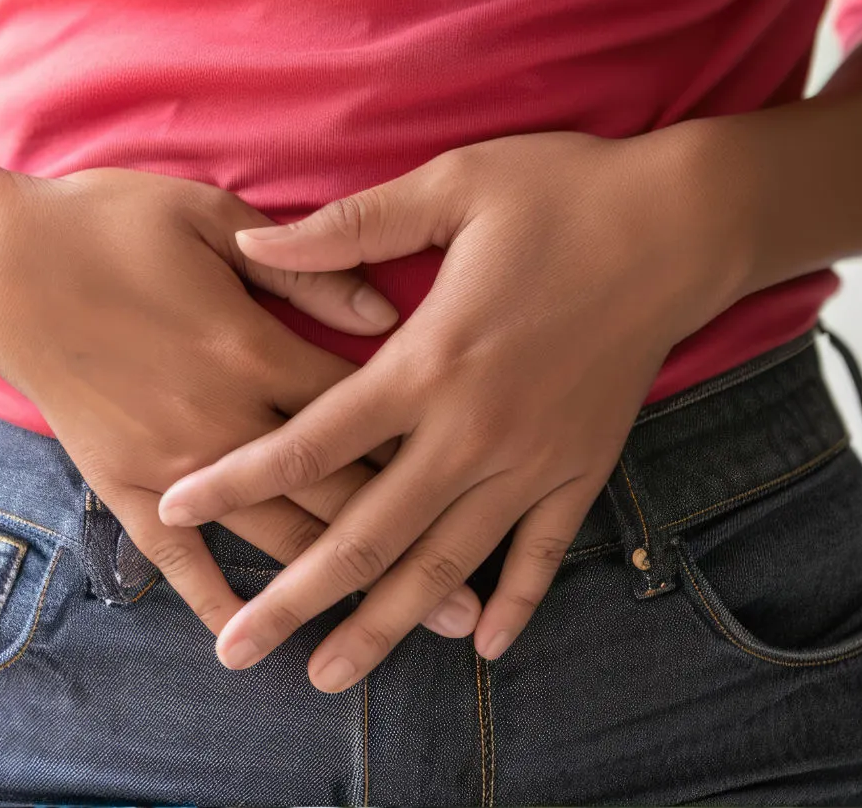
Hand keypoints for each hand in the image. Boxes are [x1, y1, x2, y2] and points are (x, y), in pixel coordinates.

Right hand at [0, 166, 483, 636]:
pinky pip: (177, 557)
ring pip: (273, 536)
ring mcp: (172, 461)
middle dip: (411, 547)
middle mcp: (224, 419)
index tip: (482, 474)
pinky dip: (215, 600)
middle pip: (339, 495)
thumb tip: (388, 314)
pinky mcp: (120, 482)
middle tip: (471, 606)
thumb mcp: (210, 214)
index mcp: (254, 346)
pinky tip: (251, 642)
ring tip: (398, 634)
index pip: (365, 411)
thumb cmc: (108, 221)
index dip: (428, 446)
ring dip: (337, 590)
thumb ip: (304, 267)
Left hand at [157, 130, 745, 687]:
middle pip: (367, 533)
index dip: (237, 476)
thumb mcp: (448, 186)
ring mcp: (532, 457)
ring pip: (445, 563)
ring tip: (331, 675)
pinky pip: (542, 551)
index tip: (175, 507)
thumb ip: (346, 228)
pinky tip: (480, 646)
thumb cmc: (560, 191)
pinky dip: (512, 601)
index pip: (310, 439)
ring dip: (386, 625)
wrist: (686, 220)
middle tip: (239, 651)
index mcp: (426, 361)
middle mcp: (473, 427)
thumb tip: (253, 243)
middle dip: (296, 598)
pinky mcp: (584, 465)